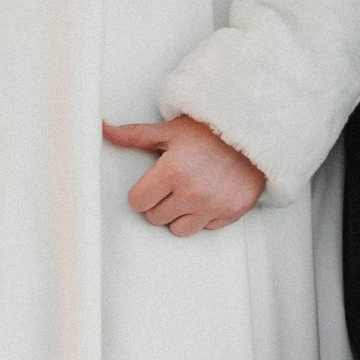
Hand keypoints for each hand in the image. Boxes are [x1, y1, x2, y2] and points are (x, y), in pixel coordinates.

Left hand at [103, 113, 266, 234]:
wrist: (253, 132)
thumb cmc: (211, 130)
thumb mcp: (170, 130)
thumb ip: (135, 135)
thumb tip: (105, 130)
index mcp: (171, 171)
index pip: (138, 202)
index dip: (142, 193)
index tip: (153, 183)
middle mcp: (191, 192)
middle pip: (155, 218)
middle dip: (160, 203)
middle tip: (173, 184)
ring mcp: (212, 205)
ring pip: (178, 229)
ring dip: (180, 215)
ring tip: (190, 192)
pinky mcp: (230, 213)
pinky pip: (206, 228)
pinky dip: (205, 216)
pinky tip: (209, 195)